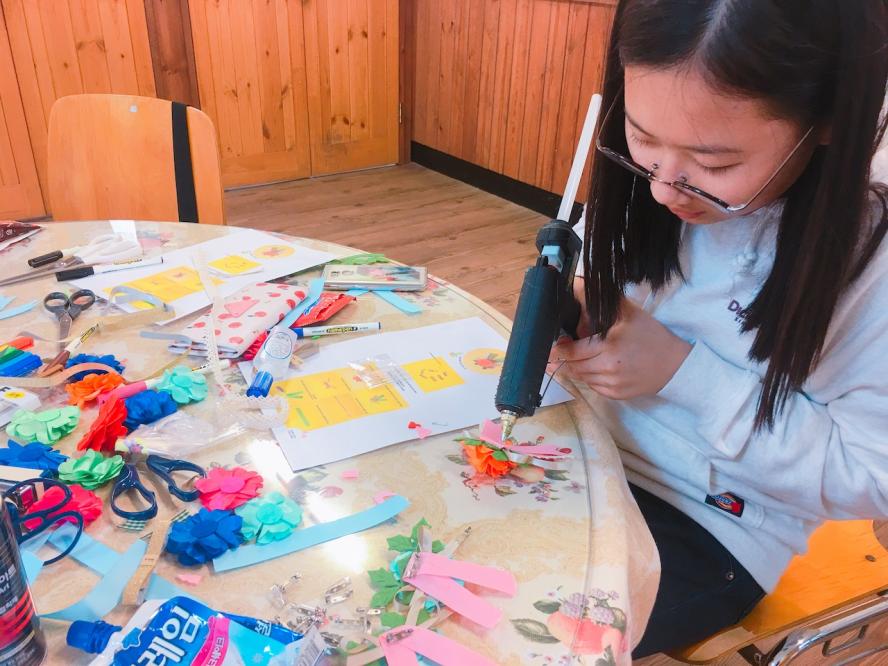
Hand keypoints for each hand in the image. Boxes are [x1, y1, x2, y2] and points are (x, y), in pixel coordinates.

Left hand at [549, 297, 691, 399]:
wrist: (675, 365)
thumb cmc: (651, 335)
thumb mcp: (629, 312)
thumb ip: (599, 300)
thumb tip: (577, 282)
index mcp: (609, 347)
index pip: (572, 352)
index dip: (560, 349)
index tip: (556, 344)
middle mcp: (608, 368)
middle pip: (573, 367)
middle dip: (564, 359)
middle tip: (561, 350)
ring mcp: (612, 384)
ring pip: (582, 378)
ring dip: (576, 368)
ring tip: (577, 357)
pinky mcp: (616, 395)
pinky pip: (593, 387)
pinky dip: (590, 377)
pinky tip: (595, 367)